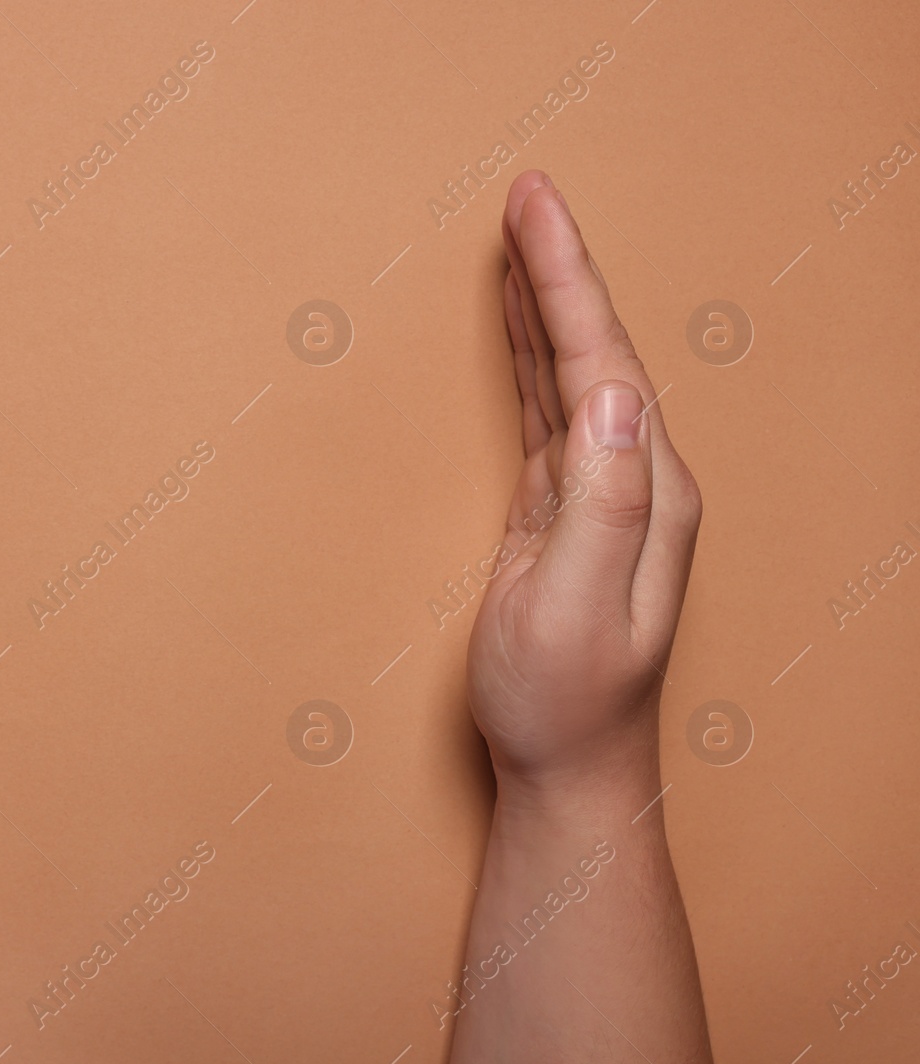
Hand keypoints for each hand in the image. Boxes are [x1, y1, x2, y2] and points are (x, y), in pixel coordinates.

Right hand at [466, 170, 702, 799]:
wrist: (566, 769)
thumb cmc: (563, 701)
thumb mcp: (574, 605)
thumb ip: (601, 500)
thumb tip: (609, 393)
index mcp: (646, 491)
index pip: (604, 360)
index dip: (565, 280)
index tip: (534, 208)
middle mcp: (634, 480)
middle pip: (594, 348)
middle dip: (558, 266)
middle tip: (528, 192)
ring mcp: (601, 494)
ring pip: (571, 371)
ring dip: (544, 301)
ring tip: (520, 236)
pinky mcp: (563, 510)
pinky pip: (548, 409)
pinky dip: (530, 356)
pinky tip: (518, 328)